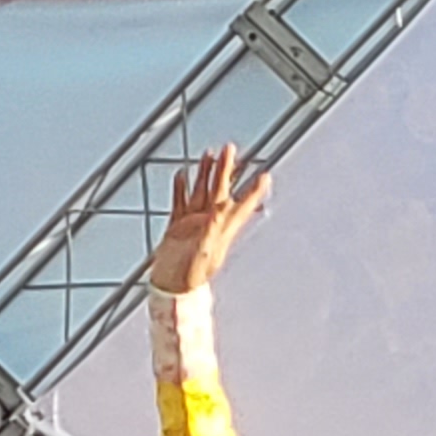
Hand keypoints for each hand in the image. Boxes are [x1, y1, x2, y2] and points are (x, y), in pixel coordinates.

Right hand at [148, 142, 273, 296]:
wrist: (171, 287)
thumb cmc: (190, 276)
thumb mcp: (203, 253)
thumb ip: (210, 231)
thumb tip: (216, 212)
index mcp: (222, 230)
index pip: (241, 205)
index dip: (253, 191)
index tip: (265, 175)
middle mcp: (210, 223)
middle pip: (220, 191)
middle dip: (225, 170)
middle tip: (230, 148)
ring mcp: (193, 223)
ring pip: (201, 192)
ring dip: (204, 174)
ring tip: (208, 155)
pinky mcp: (177, 226)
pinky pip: (179, 202)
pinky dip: (180, 188)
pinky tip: (181, 175)